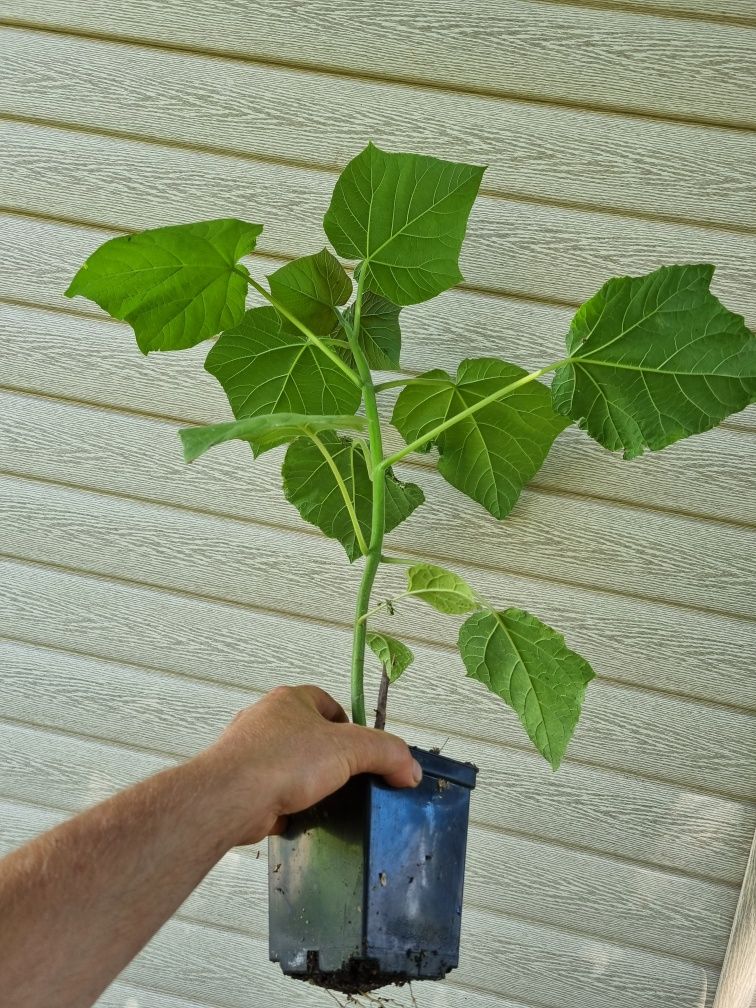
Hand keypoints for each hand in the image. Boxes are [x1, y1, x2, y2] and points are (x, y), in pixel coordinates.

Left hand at [200, 685, 422, 845]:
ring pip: (290, 766)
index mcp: (291, 700)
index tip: (363, 753)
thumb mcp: (349, 749)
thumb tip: (410, 768)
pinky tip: (301, 818)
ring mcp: (249, 753)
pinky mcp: (241, 784)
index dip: (350, 727)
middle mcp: (266, 720)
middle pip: (309, 736)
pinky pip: (274, 793)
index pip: (329, 705)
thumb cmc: (282, 761)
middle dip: (329, 759)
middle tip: (348, 780)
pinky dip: (289, 806)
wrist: (230, 798)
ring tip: (326, 802)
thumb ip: (386, 753)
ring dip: (308, 783)